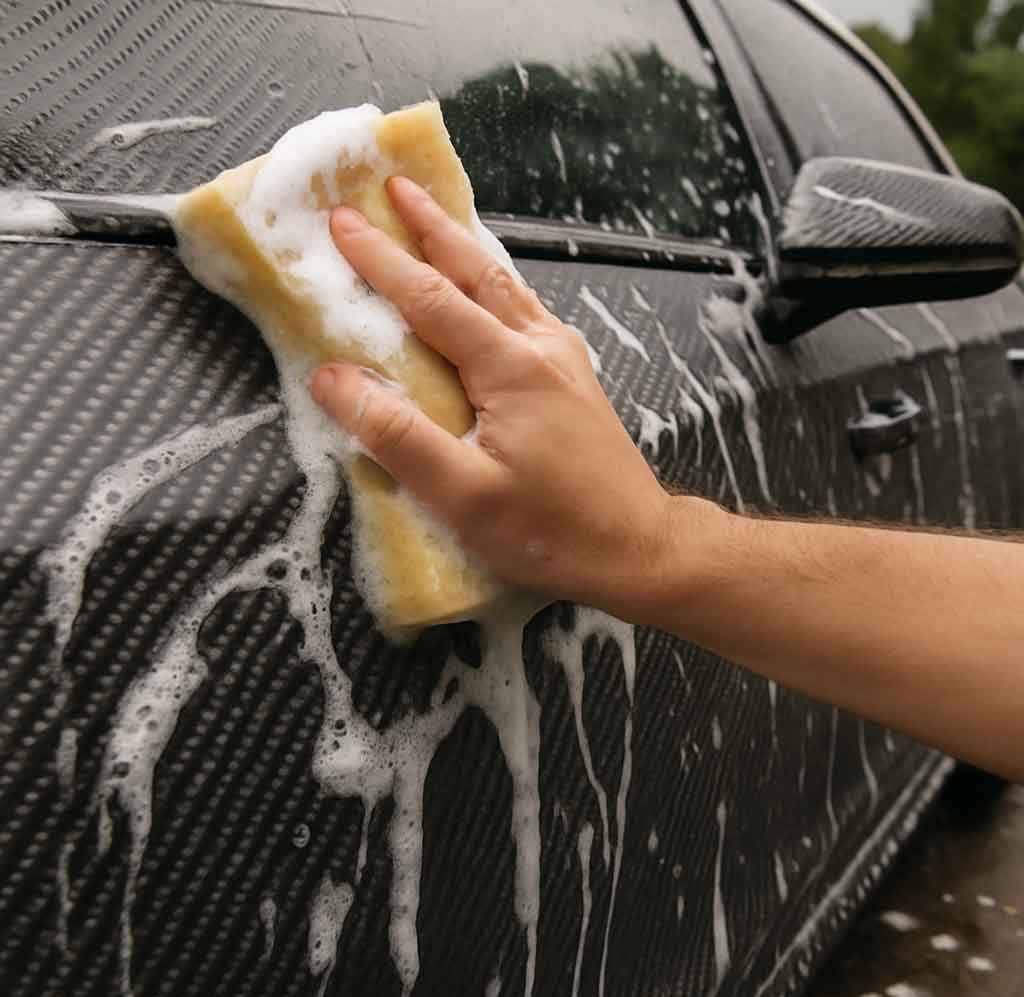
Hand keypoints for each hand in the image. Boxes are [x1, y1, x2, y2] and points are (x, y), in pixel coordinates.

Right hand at [311, 176, 691, 620]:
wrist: (638, 548)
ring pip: (508, 287)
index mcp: (512, 367)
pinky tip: (489, 288)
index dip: (383, 259)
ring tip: (434, 219)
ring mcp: (565, 360)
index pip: (432, 299)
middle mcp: (542, 348)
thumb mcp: (463, 496)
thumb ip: (397, 435)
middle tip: (395, 186)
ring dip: (465, 249)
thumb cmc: (552, 530)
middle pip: (479, 272)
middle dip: (432, 226)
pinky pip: (526, 311)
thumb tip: (334, 378)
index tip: (342, 221)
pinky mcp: (575, 380)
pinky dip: (495, 283)